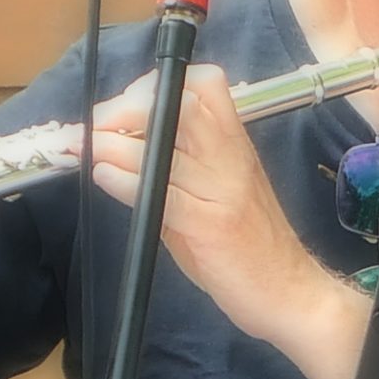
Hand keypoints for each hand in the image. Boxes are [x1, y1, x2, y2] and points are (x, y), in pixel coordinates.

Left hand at [87, 66, 337, 347]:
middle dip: (128, 106)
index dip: (158, 85)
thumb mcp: (218, 196)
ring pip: (169, 142)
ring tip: (88, 149)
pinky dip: (126, 179)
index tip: (125, 109)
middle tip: (98, 128)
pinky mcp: (211, 226)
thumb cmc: (252, 247)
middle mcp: (232, 160)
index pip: (208, 85)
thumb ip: (178, 171)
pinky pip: (164, 192)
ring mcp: (223, 191)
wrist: (291, 292)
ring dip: (116, 141)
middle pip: (185, 101)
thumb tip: (121, 150)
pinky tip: (106, 178)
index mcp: (236, 147)